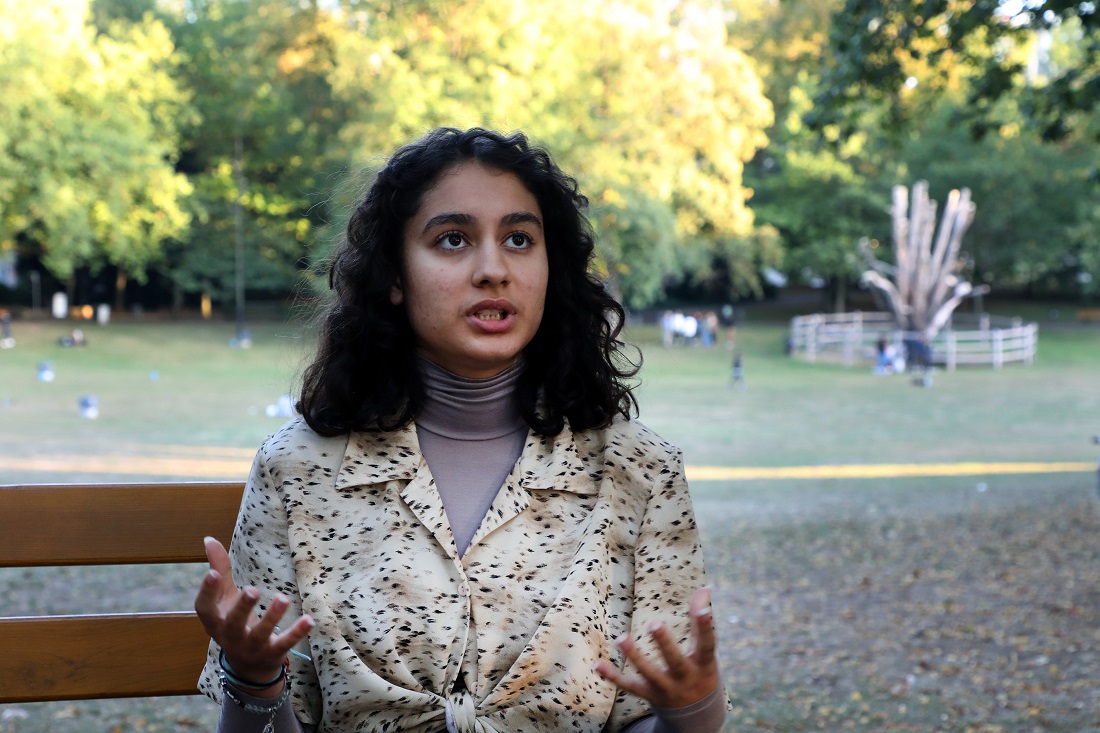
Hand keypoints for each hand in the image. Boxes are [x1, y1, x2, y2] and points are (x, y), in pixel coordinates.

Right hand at [194, 537, 313, 696]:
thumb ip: (220, 569)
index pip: (204, 609)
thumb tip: (209, 539)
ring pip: (260, 634)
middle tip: (252, 590)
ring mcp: (251, 648)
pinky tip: (309, 620)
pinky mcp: (272, 654)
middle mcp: (230, 637)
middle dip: (242, 608)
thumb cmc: (233, 622)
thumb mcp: (225, 597)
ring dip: (272, 617)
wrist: (248, 666)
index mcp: (215, 621)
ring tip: (283, 598)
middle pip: (233, 624)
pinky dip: (297, 633)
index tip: (212, 573)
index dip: (207, 592)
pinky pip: (285, 644)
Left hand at [593, 586, 717, 708]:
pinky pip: (629, 686)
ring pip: (649, 674)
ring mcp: (666, 689)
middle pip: (674, 661)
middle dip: (664, 644)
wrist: (697, 715)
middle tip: (654, 624)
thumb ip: (703, 621)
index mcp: (703, 664)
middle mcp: (685, 678)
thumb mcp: (705, 650)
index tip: (703, 606)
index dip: (705, 625)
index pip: (706, 643)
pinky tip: (597, 664)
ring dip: (635, 656)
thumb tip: (706, 588)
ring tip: (621, 638)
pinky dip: (612, 676)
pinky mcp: (649, 695)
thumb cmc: (700, 670)